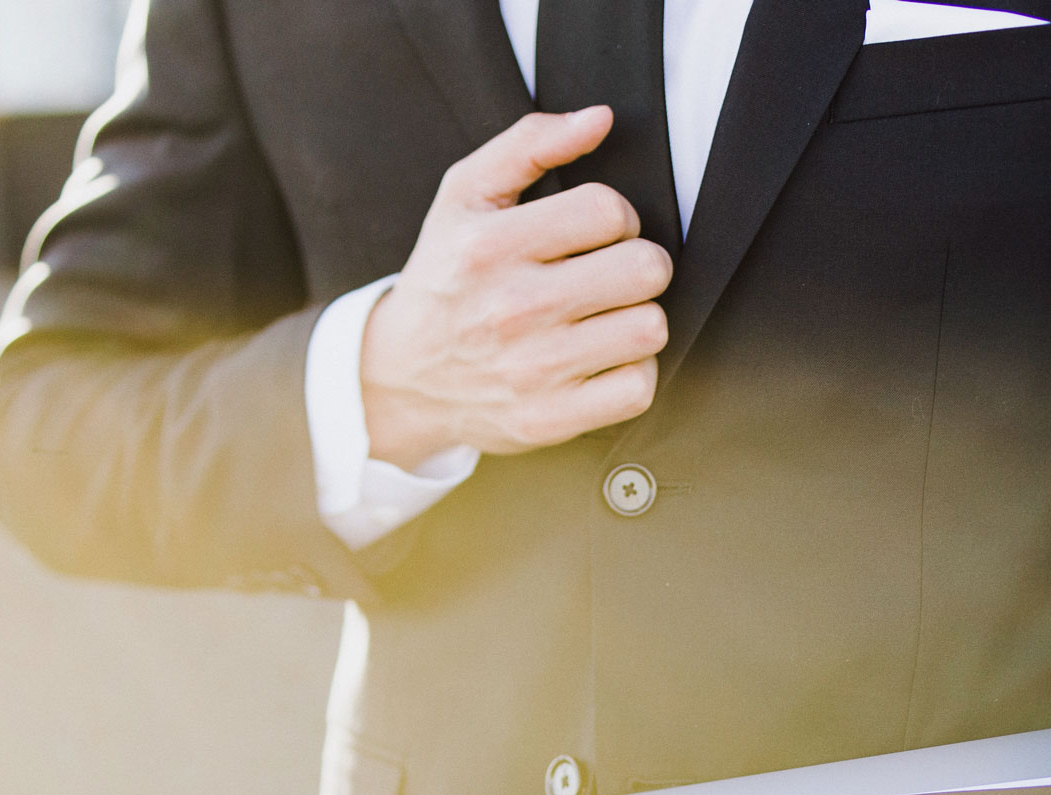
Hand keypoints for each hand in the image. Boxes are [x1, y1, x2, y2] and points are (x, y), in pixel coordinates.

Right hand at [360, 106, 673, 468]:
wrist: (401, 377)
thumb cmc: (445, 278)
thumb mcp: (464, 195)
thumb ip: (528, 144)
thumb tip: (599, 120)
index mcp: (490, 246)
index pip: (608, 211)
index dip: (618, 218)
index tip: (598, 236)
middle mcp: (511, 309)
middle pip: (645, 270)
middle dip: (638, 267)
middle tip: (610, 277)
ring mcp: (531, 370)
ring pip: (649, 329)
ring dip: (638, 320)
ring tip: (606, 319)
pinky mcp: (548, 419)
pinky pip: (637, 389)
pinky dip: (632, 374)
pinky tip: (603, 362)